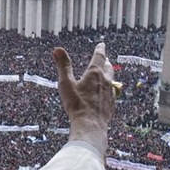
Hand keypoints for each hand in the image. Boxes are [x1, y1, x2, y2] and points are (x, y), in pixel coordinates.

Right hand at [53, 42, 115, 156]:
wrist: (90, 125)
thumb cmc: (76, 104)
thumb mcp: (66, 83)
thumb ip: (63, 66)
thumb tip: (57, 49)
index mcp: (94, 73)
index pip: (99, 57)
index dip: (100, 49)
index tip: (101, 44)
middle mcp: (105, 81)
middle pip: (108, 67)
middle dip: (106, 61)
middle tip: (105, 58)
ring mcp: (110, 93)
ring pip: (111, 79)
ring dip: (108, 74)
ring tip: (106, 73)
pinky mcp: (111, 104)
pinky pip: (112, 92)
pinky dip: (109, 88)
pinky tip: (106, 93)